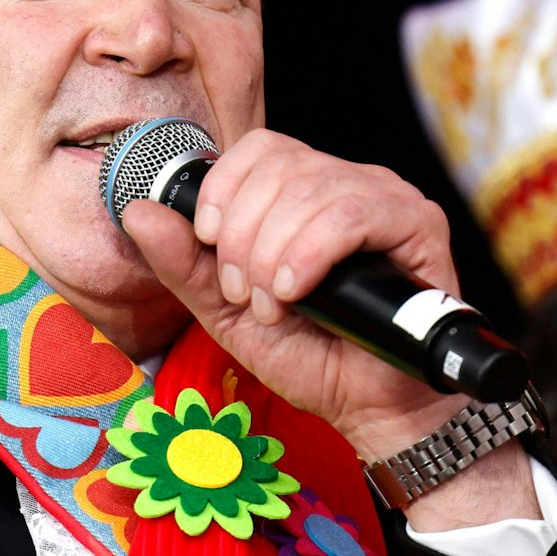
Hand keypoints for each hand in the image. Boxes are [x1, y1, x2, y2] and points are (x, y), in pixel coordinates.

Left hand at [123, 129, 537, 526]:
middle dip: (241, 235)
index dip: (222, 189)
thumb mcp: (225, 309)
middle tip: (244, 293)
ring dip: (272, 254)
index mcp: (302, 191)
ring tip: (274, 305)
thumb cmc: (307, 354)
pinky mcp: (418, 224)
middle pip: (277, 167)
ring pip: (310, 188)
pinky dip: (309, 253)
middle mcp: (346, 182)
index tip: (208, 242)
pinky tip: (296, 291)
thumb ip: (182, 262)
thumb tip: (138, 210)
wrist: (366, 407)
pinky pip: (353, 213)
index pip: (256, 148)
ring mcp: (385, 198)